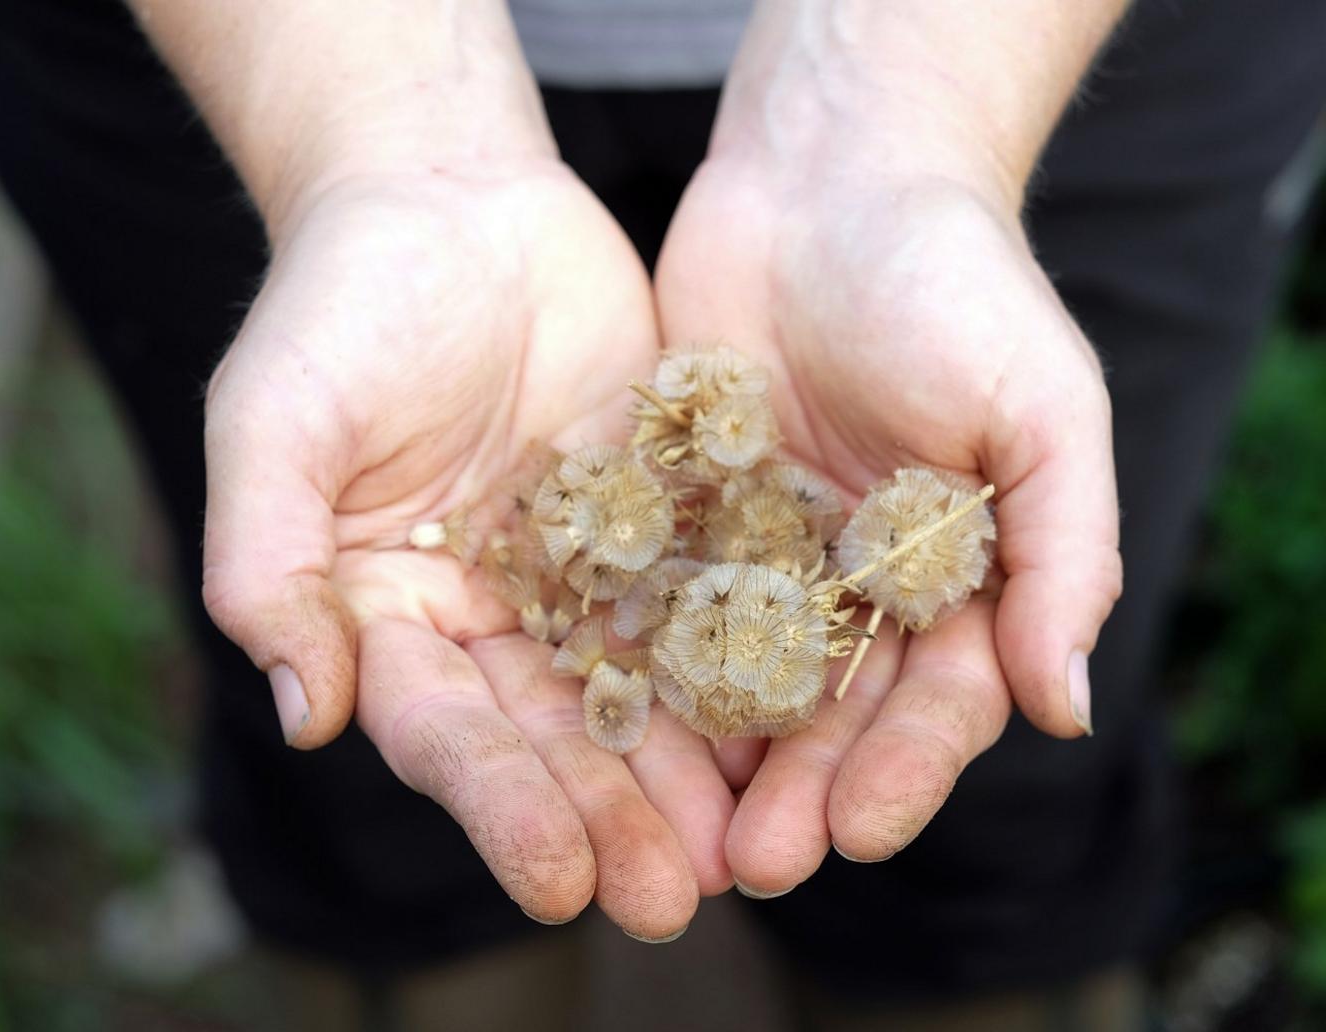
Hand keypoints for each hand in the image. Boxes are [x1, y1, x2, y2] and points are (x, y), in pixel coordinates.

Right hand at [201, 168, 733, 937]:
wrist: (449, 195)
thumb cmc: (341, 302)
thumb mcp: (277, 422)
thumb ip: (269, 562)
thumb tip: (300, 709)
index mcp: (389, 614)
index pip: (446, 731)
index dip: (501, 806)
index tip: (563, 880)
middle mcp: (488, 614)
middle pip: (553, 736)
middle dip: (612, 818)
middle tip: (678, 899)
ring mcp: (578, 569)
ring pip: (640, 687)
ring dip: (690, 772)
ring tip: (754, 851)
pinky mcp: (656, 516)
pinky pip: (704, 596)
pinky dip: (744, 662)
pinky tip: (797, 724)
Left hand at [656, 156, 1121, 893]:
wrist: (830, 176)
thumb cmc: (955, 280)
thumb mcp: (1041, 407)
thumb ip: (1064, 552)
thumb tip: (1068, 708)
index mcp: (954, 572)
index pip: (935, 696)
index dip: (903, 768)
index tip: (856, 831)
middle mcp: (855, 579)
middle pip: (829, 708)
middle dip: (798, 788)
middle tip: (753, 869)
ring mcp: (763, 548)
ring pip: (737, 674)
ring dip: (711, 758)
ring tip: (674, 835)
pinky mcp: (680, 509)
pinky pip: (657, 596)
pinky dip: (636, 660)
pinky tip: (604, 721)